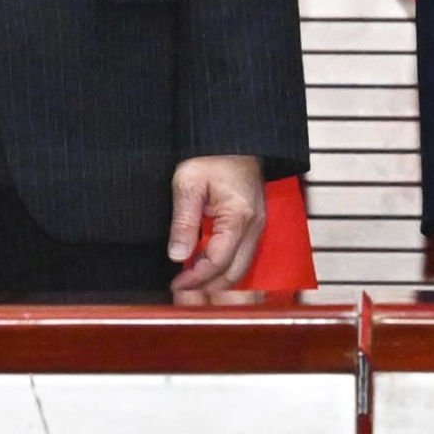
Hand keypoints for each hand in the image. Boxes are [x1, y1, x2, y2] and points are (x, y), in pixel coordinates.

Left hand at [167, 154, 266, 294]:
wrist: (234, 137)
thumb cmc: (213, 154)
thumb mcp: (188, 183)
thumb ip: (183, 221)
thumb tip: (177, 255)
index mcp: (240, 217)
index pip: (219, 262)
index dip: (197, 279)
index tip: (176, 284)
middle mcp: (254, 226)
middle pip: (235, 274)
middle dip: (209, 290)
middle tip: (183, 296)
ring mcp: (257, 227)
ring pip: (242, 270)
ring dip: (218, 284)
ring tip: (192, 289)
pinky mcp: (253, 225)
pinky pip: (242, 257)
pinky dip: (225, 270)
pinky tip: (206, 272)